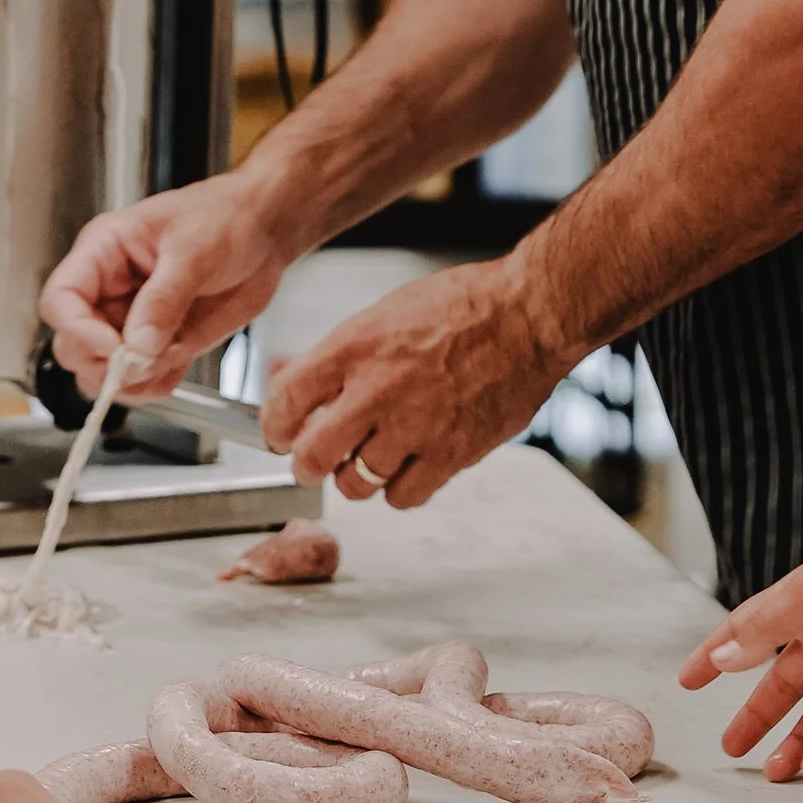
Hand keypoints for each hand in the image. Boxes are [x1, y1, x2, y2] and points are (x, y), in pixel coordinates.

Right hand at [40, 177, 295, 399]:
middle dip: (105, 363)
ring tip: (171, 356)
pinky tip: (179, 364)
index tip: (115, 347)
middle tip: (145, 359)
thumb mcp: (194, 249)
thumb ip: (165, 297)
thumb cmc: (225, 217)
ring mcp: (132, 321)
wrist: (264, 231)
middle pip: (72, 345)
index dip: (79, 330)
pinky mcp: (160, 343)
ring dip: (133, 379)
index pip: (61, 299)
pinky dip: (156, 385)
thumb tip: (139, 344)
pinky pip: (141, 381)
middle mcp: (109, 291)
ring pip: (102, 371)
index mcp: (103, 252)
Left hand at [263, 263, 563, 508]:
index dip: (274, 425)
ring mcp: (415, 426)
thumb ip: (338, 354)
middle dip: (305, 464)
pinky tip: (406, 466)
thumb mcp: (384, 313)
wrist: (528, 313)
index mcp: (355, 346)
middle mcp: (379, 389)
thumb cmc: (463, 306)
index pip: (286, 400)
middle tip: (311, 462)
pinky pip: (403, 496)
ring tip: (369, 457)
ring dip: (356, 476)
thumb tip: (291, 378)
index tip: (279, 433)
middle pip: (313, 456)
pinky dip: (398, 490)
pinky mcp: (451, 453)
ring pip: (357, 483)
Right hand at [681, 528, 802, 781]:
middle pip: (783, 686)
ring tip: (773, 771)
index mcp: (802, 607)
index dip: (718, 654)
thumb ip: (762, 630)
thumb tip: (722, 656)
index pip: (749, 634)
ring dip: (795, 742)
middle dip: (756, 716)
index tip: (691, 679)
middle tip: (732, 746)